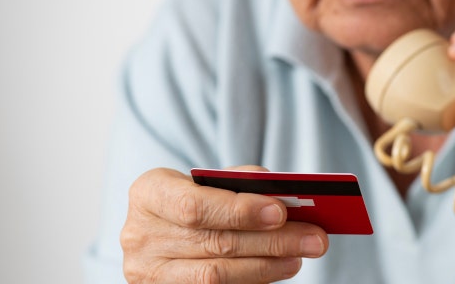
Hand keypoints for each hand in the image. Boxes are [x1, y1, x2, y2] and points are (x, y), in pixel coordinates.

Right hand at [120, 166, 328, 282]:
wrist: (161, 229)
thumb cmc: (192, 198)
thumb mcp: (205, 181)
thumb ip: (238, 182)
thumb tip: (280, 192)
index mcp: (148, 193)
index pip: (194, 207)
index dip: (239, 211)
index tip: (281, 211)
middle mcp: (141, 236)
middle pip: (215, 243)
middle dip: (271, 241)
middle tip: (314, 238)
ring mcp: (148, 272)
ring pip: (216, 275)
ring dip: (267, 266)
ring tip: (301, 255)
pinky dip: (252, 280)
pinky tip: (278, 268)